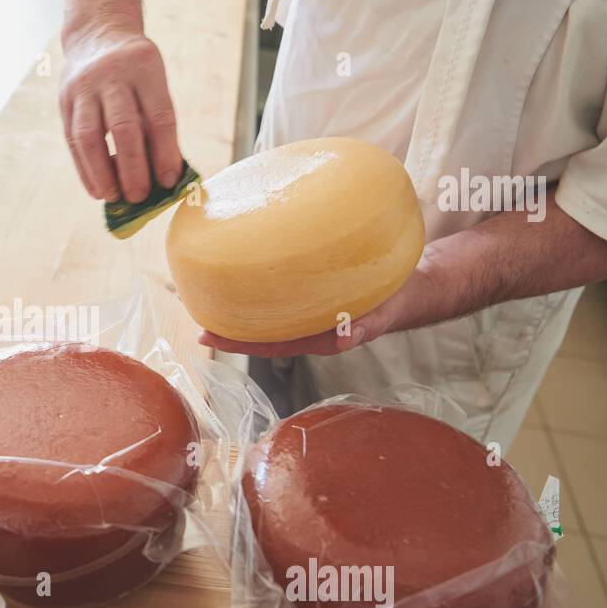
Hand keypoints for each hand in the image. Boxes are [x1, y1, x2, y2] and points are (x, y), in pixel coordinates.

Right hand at [59, 28, 181, 203]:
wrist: (97, 34)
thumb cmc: (136, 71)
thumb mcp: (153, 82)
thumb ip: (156, 122)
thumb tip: (163, 175)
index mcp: (145, 68)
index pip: (158, 116)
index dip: (165, 152)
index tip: (169, 181)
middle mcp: (112, 75)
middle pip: (123, 128)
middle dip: (132, 168)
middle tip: (140, 197)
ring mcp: (84, 87)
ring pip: (90, 137)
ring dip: (102, 173)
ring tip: (115, 197)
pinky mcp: (65, 100)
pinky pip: (73, 141)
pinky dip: (85, 169)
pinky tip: (97, 189)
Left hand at [198, 262, 438, 357]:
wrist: (414, 284)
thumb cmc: (396, 300)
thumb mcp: (384, 312)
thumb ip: (367, 324)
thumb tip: (346, 335)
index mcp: (317, 337)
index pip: (268, 344)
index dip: (236, 341)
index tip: (206, 334)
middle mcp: (305, 325)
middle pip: (258, 330)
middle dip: (225, 325)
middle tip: (192, 310)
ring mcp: (307, 308)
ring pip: (266, 310)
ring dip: (237, 303)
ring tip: (207, 288)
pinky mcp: (310, 289)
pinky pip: (279, 288)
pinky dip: (259, 280)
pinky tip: (243, 263)